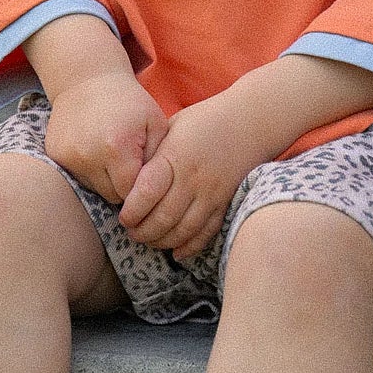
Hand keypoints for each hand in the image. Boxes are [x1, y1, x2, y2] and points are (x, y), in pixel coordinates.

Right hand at [45, 71, 169, 204]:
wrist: (87, 78)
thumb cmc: (129, 102)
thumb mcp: (156, 123)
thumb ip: (159, 160)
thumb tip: (153, 192)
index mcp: (117, 148)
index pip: (131, 192)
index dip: (140, 186)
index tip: (144, 172)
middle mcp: (88, 156)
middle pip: (111, 195)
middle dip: (122, 185)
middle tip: (127, 161)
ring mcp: (67, 156)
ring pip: (93, 189)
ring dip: (104, 179)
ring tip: (110, 154)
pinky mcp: (54, 155)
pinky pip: (77, 177)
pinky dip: (87, 170)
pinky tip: (93, 149)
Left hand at [119, 94, 257, 262]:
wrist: (250, 121)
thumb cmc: (205, 120)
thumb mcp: (171, 127)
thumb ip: (153, 154)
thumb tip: (128, 178)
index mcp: (174, 157)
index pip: (147, 192)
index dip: (131, 210)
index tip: (122, 216)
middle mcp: (193, 179)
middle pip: (163, 217)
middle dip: (142, 231)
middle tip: (131, 232)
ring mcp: (212, 194)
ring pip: (183, 230)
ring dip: (162, 241)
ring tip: (149, 240)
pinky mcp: (226, 203)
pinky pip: (206, 232)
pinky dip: (190, 246)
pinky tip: (176, 251)